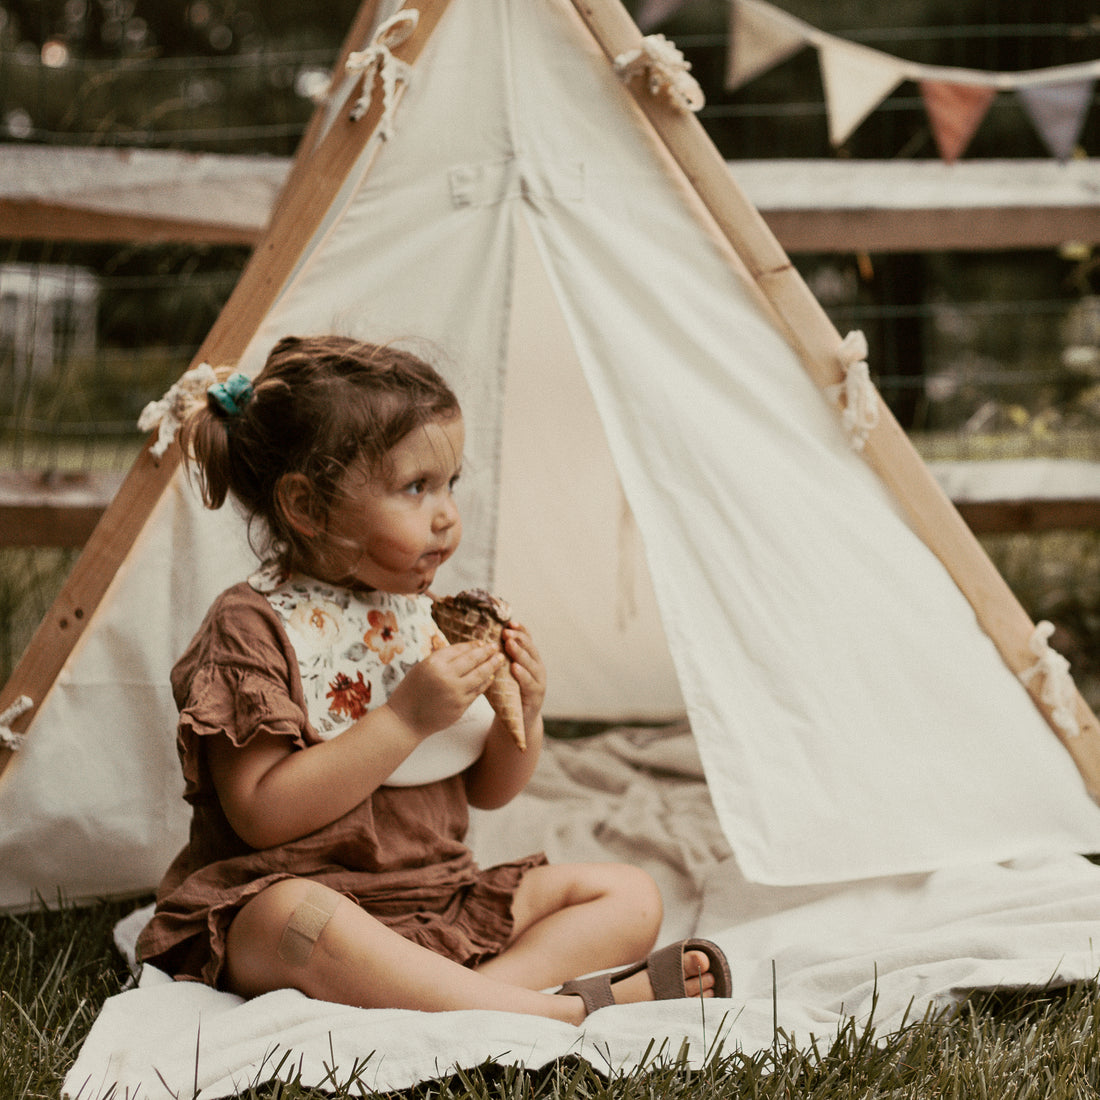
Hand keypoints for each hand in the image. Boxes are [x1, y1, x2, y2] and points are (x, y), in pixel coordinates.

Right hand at [387, 641, 504, 738]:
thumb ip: (443, 659)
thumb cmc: (411, 691)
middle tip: (496, 647)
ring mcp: (455, 692)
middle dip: (487, 652)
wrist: (404, 720)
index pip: (459, 649)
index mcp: (433, 663)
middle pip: (473, 660)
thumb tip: (468, 649)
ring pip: (480, 675)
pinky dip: (485, 683)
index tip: (482, 642)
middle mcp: (445, 676)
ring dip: (491, 666)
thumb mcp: (422, 668)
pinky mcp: (460, 706)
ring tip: (499, 659)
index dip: (473, 645)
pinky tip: (491, 677)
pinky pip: (477, 691)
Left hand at [502, 622, 545, 726]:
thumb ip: (499, 657)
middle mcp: (536, 666)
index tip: (509, 623)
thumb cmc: (508, 691)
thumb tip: (481, 639)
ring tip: (510, 645)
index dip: (520, 630)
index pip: (527, 639)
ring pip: (531, 663)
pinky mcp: (536, 695)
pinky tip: (515, 668)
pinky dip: (523, 675)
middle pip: (530, 648)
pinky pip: (529, 683)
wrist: (519, 718)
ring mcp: (538, 680)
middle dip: (518, 638)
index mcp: (529, 657)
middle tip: (506, 633)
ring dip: (520, 653)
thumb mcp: (504, 671)